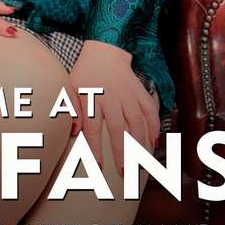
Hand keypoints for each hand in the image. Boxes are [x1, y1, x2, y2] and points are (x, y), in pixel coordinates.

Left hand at [69, 40, 159, 173]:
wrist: (105, 51)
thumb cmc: (85, 74)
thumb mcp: (71, 88)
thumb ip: (71, 109)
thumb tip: (73, 131)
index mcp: (92, 99)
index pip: (94, 129)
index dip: (96, 149)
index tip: (100, 167)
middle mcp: (112, 99)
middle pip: (118, 130)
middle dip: (122, 153)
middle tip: (125, 173)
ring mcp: (128, 95)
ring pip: (137, 123)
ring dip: (140, 145)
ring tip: (141, 164)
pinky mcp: (140, 92)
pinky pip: (150, 111)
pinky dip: (154, 126)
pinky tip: (154, 142)